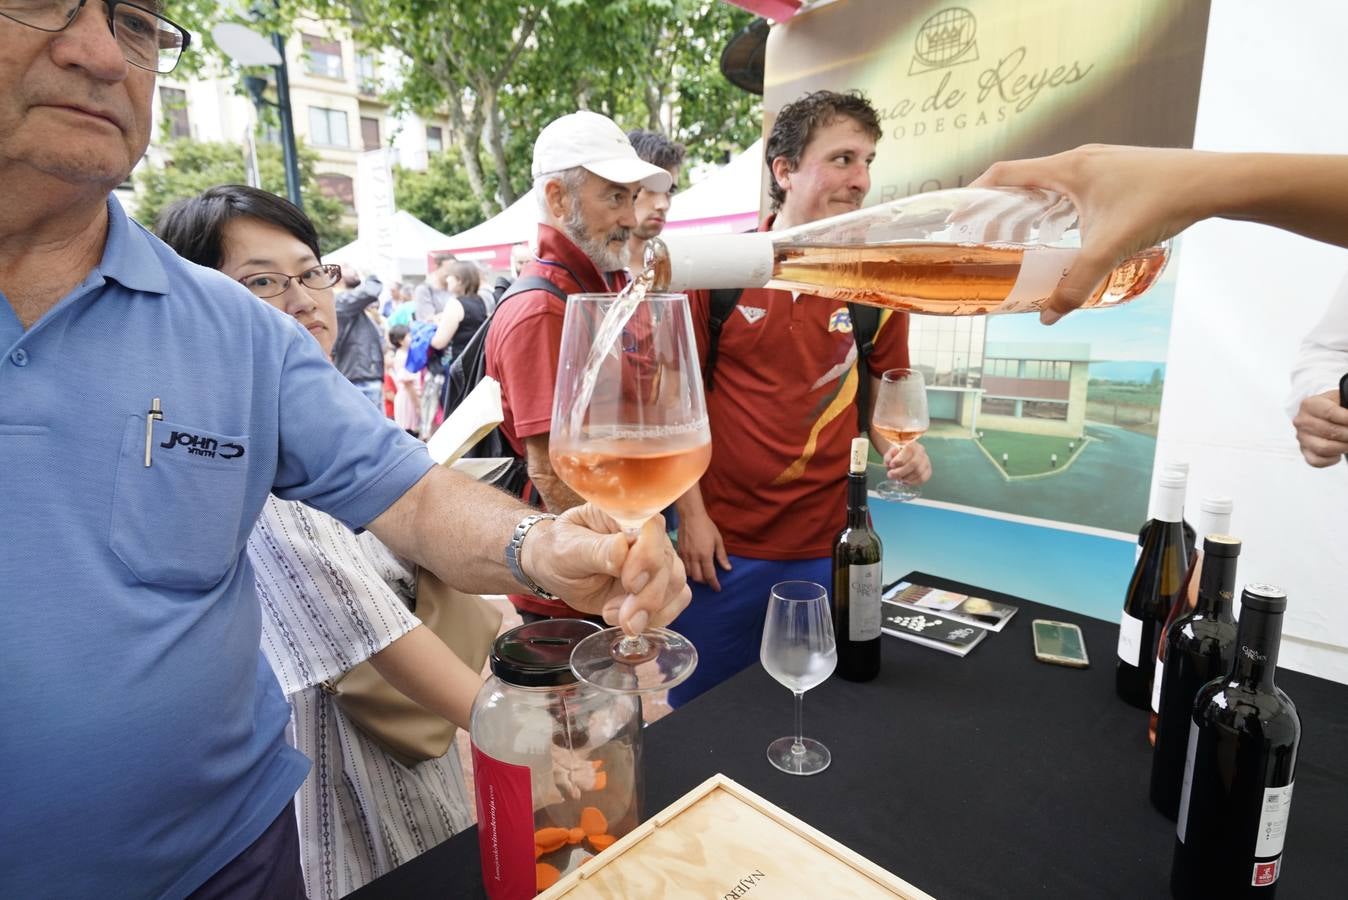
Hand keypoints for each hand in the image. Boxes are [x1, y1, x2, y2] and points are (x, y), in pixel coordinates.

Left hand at [523, 505, 690, 632]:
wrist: (555, 571)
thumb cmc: (558, 551)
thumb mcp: (567, 549)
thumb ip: (596, 550)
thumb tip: (624, 547)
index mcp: (624, 515)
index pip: (653, 528)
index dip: (647, 556)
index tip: (629, 582)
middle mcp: (647, 536)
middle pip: (667, 563)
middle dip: (646, 596)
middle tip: (612, 613)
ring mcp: (655, 561)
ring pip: (676, 584)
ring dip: (649, 610)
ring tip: (612, 616)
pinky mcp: (658, 585)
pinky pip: (676, 600)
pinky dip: (657, 617)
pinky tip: (629, 621)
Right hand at [676, 506, 730, 590]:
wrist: (691, 516)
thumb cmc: (707, 526)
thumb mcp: (718, 540)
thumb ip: (722, 556)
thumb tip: (728, 568)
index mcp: (705, 555)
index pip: (709, 575)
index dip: (714, 584)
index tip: (717, 588)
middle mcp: (694, 557)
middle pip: (698, 578)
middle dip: (705, 582)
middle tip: (710, 580)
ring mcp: (685, 555)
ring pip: (689, 574)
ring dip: (696, 577)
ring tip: (701, 574)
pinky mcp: (679, 551)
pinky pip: (683, 566)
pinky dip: (688, 570)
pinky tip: (693, 567)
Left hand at [883, 440, 931, 485]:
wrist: (903, 457)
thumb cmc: (896, 455)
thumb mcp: (889, 454)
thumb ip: (888, 457)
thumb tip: (889, 462)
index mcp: (912, 444)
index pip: (909, 450)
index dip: (899, 459)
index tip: (891, 465)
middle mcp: (921, 451)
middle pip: (914, 463)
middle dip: (901, 472)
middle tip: (891, 475)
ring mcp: (926, 461)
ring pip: (918, 472)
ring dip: (906, 478)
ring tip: (898, 478)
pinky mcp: (928, 470)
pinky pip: (923, 478)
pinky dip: (913, 482)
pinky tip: (905, 481)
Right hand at [973, 145, 1205, 323]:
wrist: (1214, 182)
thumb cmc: (1162, 202)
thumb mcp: (1112, 247)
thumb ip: (1076, 284)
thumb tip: (1047, 316)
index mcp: (1068, 168)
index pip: (1005, 174)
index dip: (976, 195)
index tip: (959, 217)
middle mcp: (1080, 160)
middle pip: (1024, 181)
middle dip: (1000, 210)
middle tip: (986, 238)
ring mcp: (1100, 165)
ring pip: (1050, 186)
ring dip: (1029, 210)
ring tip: (1019, 240)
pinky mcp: (1118, 173)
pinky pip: (1072, 189)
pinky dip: (1056, 210)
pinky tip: (1065, 234)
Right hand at [1292, 389, 1347, 466]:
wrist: (1321, 414)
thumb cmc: (1333, 406)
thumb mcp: (1340, 398)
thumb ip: (1346, 406)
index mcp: (1309, 405)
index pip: (1330, 413)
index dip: (1347, 419)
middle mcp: (1302, 421)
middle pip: (1330, 431)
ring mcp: (1302, 438)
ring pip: (1324, 448)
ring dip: (1343, 447)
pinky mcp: (1305, 451)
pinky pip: (1317, 461)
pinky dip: (1331, 459)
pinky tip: (1338, 452)